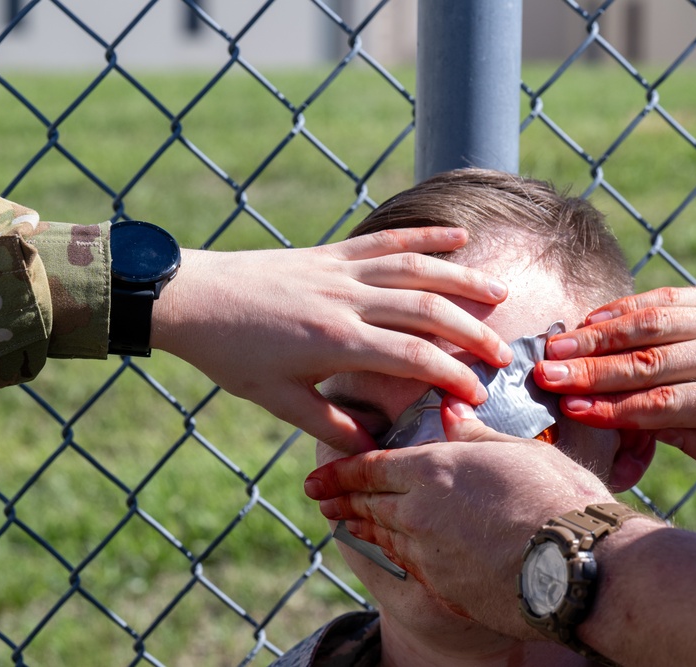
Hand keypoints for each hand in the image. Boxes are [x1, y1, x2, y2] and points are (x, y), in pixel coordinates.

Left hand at [153, 227, 512, 453]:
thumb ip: (332, 425)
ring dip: (462, 278)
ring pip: (416, 268)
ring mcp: (341, 270)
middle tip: (502, 354)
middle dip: (472, 331)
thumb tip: (377, 449)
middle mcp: (347, 299)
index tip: (477, 395)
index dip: (452, 375)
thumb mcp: (279, 401)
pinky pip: (386, 241)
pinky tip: (458, 237)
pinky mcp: (332, 252)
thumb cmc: (232, 355)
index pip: (412, 356)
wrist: (193, 298)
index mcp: (336, 340)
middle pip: (427, 309)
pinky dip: (425, 237)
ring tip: (499, 293)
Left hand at [304, 395, 615, 637]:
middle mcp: (419, 514)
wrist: (580, 566)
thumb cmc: (556, 497)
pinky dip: (396, 554)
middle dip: (343, 500)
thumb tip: (447, 411)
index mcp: (433, 471)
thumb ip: (473, 435)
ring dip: (364, 528)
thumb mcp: (516, 451)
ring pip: (385, 538)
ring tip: (350, 522)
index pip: (372, 469)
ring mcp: (429, 557)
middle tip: (323, 499)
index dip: (341, 472)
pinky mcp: (446, 590)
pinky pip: (410, 567)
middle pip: (369, 506)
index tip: (318, 477)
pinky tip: (397, 552)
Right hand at [534, 286, 695, 471]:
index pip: (669, 404)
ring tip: (556, 345)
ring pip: (652, 324)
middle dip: (591, 371)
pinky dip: (626, 307)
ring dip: (598, 335)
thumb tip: (657, 430)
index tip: (573, 412)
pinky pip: (668, 300)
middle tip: (544, 377)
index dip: (616, 410)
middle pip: (650, 361)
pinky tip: (594, 316)